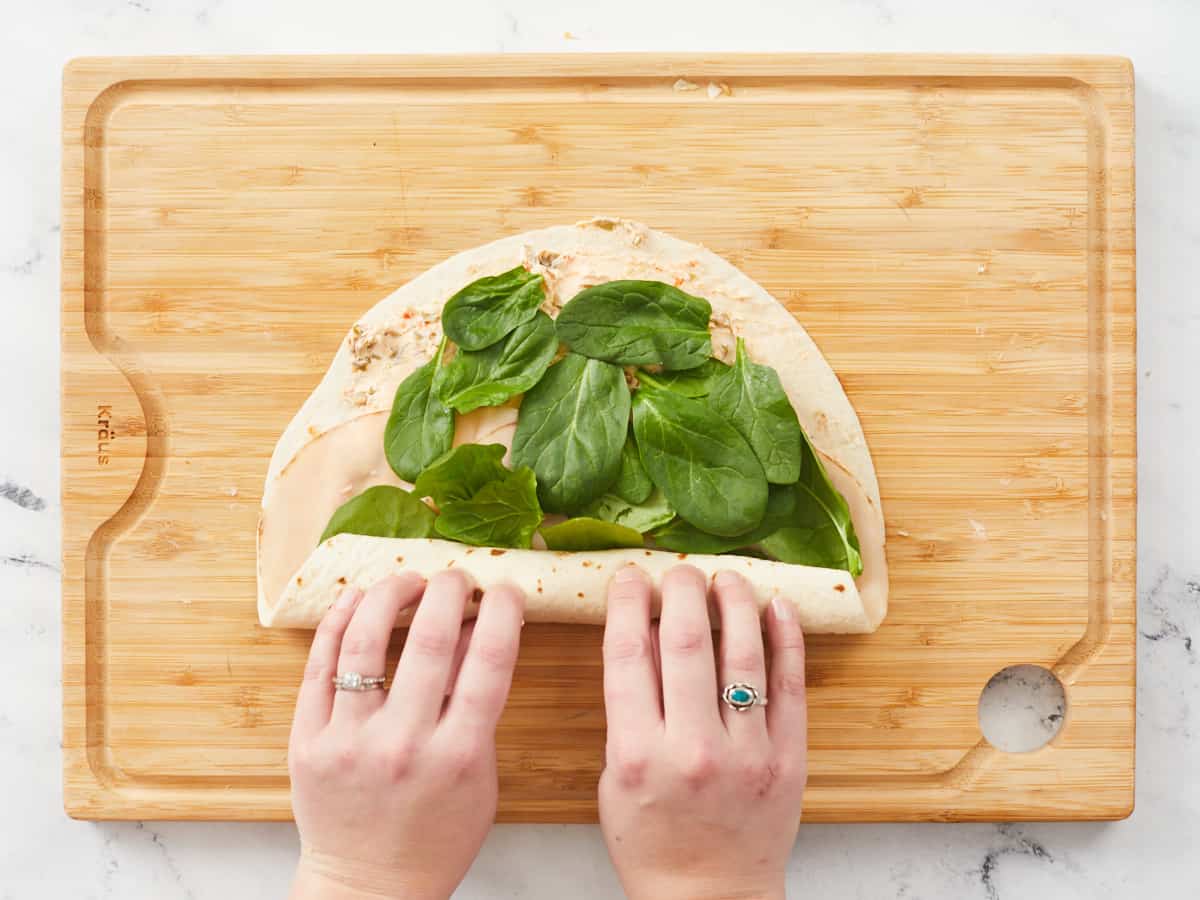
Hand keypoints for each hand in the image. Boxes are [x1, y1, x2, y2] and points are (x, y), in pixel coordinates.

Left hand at [287, 572, 524, 899]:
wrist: (370, 887)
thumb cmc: (436, 835)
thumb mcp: (479, 774)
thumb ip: (478, 705)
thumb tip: (476, 631)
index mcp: (457, 756)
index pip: (490, 662)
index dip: (502, 612)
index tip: (504, 588)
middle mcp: (403, 744)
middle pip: (429, 641)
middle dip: (449, 591)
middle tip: (456, 578)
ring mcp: (349, 742)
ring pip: (365, 642)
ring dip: (390, 594)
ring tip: (407, 579)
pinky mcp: (307, 741)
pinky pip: (320, 666)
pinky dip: (339, 622)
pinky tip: (357, 599)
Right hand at [599, 565, 807, 899]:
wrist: (708, 899)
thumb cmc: (653, 841)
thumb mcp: (614, 777)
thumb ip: (627, 711)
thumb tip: (649, 636)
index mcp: (636, 754)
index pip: (630, 655)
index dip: (630, 603)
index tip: (632, 576)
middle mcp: (692, 749)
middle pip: (687, 643)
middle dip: (682, 591)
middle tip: (680, 569)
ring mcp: (747, 754)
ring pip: (744, 656)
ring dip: (735, 604)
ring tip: (727, 577)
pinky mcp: (788, 759)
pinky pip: (790, 686)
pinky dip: (786, 640)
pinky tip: (777, 607)